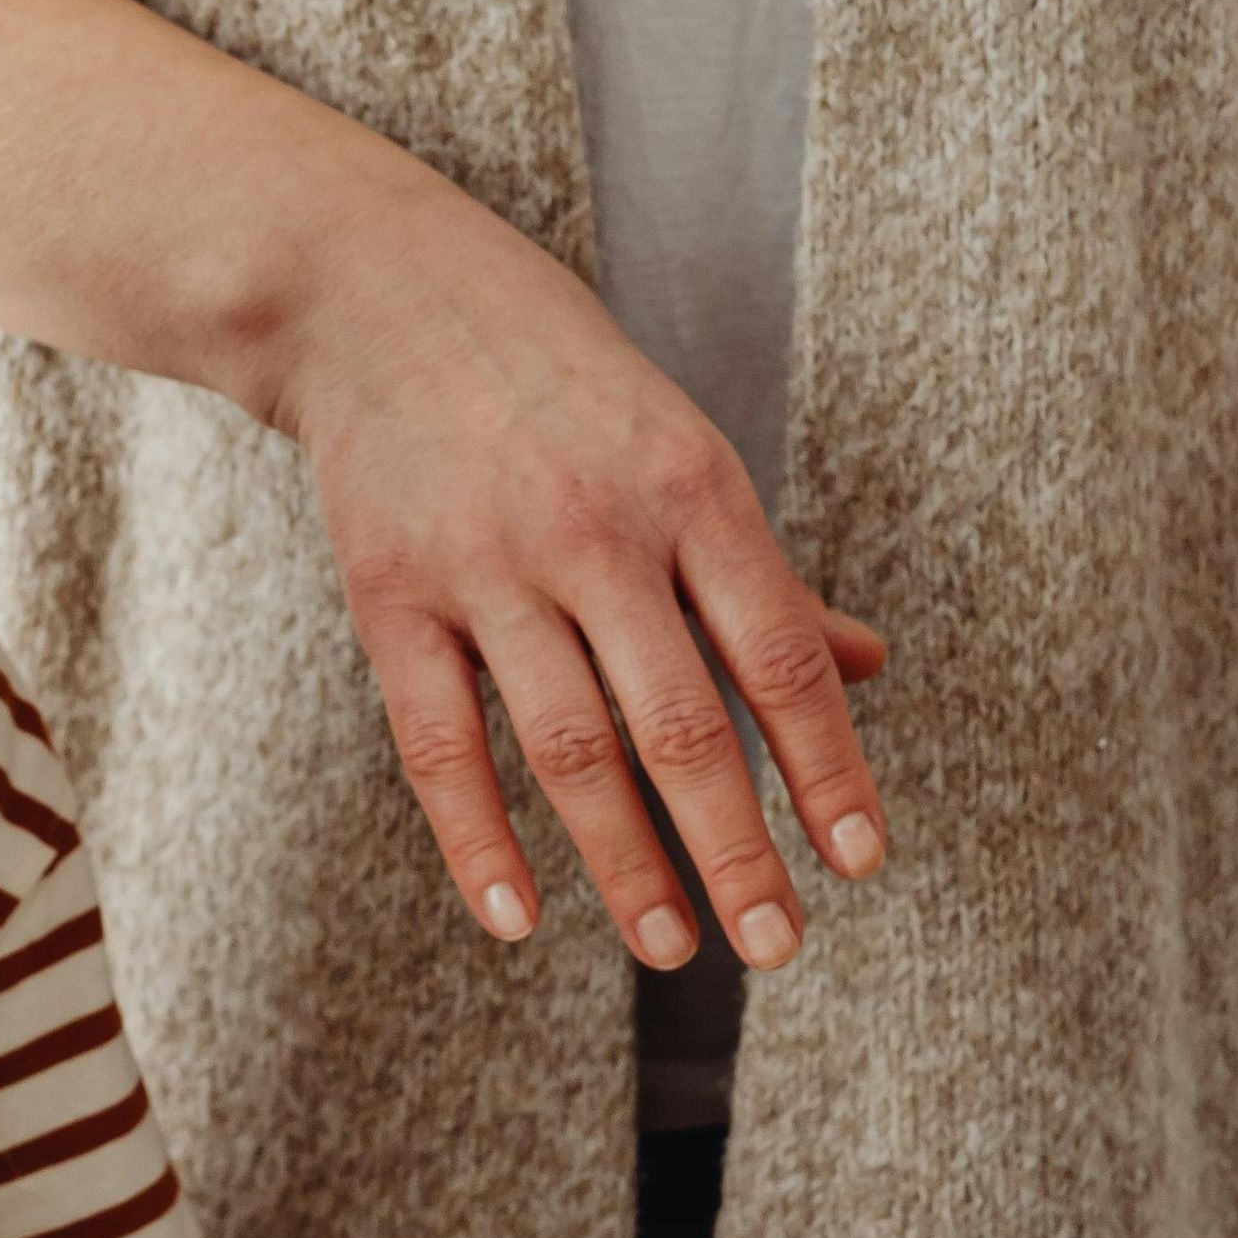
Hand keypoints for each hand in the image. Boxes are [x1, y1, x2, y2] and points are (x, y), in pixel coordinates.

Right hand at [267, 183, 888, 968]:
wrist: (374, 289)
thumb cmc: (553, 375)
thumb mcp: (679, 445)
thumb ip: (760, 572)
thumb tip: (863, 666)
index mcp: (690, 487)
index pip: (778, 654)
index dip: (826, 767)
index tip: (859, 862)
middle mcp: (595, 528)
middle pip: (681, 723)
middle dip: (736, 848)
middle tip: (774, 945)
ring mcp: (485, 564)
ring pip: (569, 749)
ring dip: (625, 864)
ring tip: (670, 948)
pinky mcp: (388, 594)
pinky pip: (438, 744)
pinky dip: (477, 841)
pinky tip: (516, 917)